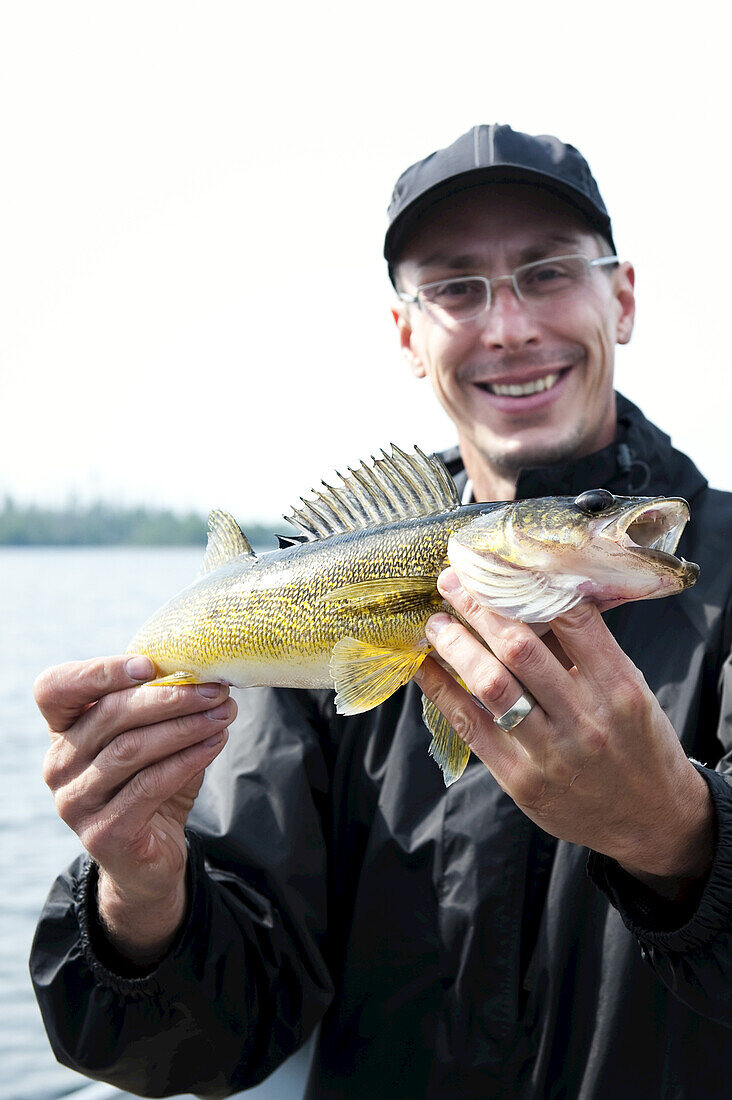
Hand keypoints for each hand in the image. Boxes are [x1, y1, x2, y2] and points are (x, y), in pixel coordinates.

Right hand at [35, 655, 235, 959]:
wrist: (149, 860)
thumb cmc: (150, 785)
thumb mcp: (151, 739)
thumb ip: (161, 708)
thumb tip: (206, 676)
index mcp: (62, 731)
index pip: (55, 688)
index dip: (98, 672)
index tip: (150, 665)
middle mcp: (58, 765)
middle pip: (109, 715)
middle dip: (169, 697)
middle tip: (214, 688)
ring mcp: (75, 802)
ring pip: (132, 749)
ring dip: (186, 726)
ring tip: (223, 713)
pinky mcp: (103, 833)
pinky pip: (149, 785)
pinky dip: (187, 759)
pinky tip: (215, 743)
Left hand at [415, 569, 712, 897]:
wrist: (651, 820)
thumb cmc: (638, 743)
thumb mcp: (630, 691)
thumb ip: (586, 651)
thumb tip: (530, 598)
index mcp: (618, 687)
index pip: (572, 620)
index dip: (527, 586)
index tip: (497, 564)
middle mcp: (586, 719)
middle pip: (521, 648)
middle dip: (480, 607)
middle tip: (451, 581)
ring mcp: (552, 753)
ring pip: (491, 686)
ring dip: (456, 646)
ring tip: (436, 623)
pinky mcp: (523, 782)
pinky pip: (472, 728)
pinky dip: (443, 692)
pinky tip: (426, 669)